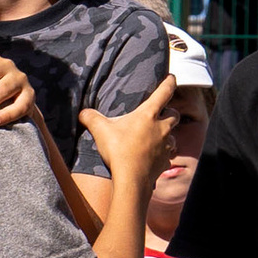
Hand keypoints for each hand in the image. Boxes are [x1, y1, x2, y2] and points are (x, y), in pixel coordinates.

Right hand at [79, 69, 179, 196]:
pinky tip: (152, 158)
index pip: (165, 92)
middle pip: (175, 114)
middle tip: (160, 115)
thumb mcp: (101, 130)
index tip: (172, 78)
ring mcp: (165, 146)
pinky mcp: (165, 162)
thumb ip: (91, 118)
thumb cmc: (119, 151)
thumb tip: (82, 113)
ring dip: (166, 136)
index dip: (169, 82)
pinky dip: (162, 155)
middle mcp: (161, 128)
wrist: (131, 180)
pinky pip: (167, 156)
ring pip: (173, 136)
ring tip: (154, 139)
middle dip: (170, 112)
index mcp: (148, 114)